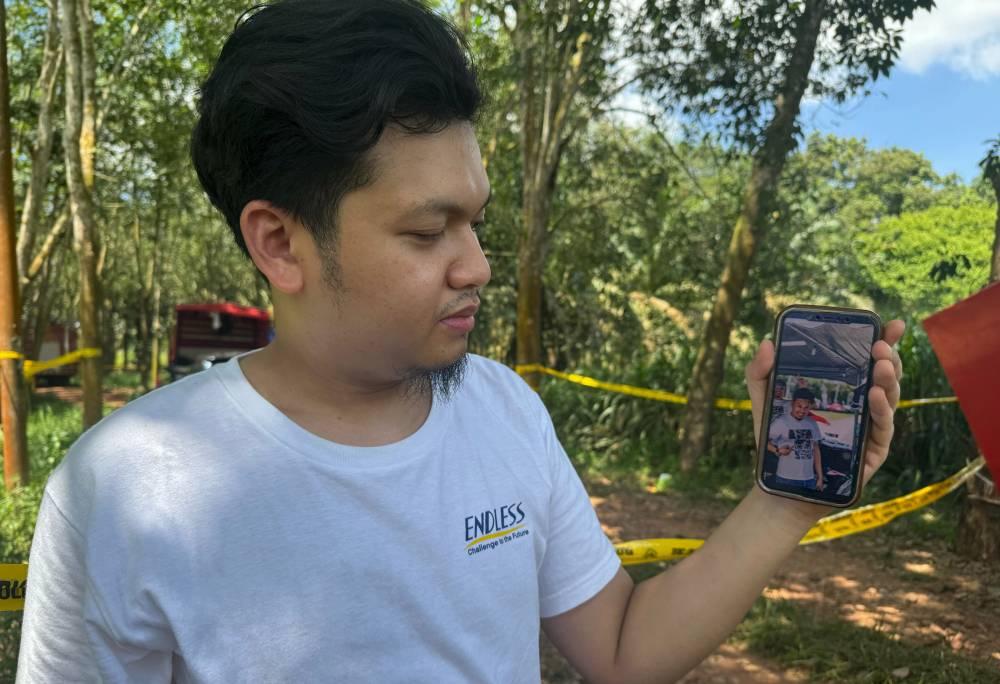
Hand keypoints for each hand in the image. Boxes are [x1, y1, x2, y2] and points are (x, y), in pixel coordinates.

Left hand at [747, 319, 904, 488]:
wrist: (782, 484)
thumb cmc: (778, 438)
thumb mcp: (764, 401)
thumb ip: (761, 372)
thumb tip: (767, 342)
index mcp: (843, 387)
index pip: (867, 358)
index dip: (884, 340)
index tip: (892, 324)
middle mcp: (862, 403)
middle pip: (885, 375)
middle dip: (889, 357)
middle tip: (881, 346)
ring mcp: (870, 426)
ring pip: (890, 398)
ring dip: (889, 380)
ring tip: (881, 365)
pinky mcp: (872, 450)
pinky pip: (882, 427)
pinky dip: (882, 410)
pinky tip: (875, 396)